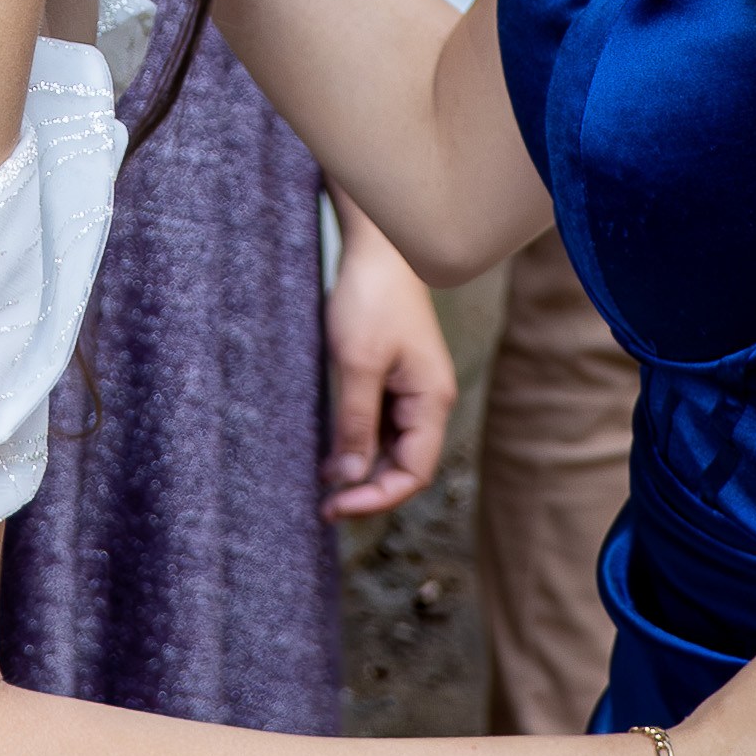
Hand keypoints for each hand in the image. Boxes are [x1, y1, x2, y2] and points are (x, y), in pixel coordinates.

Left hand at [320, 208, 453, 517]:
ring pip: (392, 449)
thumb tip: (348, 477)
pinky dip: (360, 445)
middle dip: (368, 490)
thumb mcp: (357, 363)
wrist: (377, 248)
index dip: (377, 498)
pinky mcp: (395, 380)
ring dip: (363, 470)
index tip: (336, 506)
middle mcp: (428, 402)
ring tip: (325, 484)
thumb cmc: (371, 298)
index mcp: (431, 401)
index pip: (413, 473)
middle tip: (325, 506)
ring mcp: (412, 391)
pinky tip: (333, 453)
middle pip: (405, 467)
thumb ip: (355, 423)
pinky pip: (382, 427)